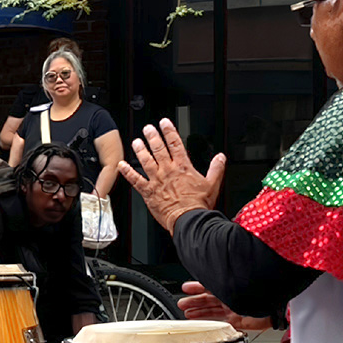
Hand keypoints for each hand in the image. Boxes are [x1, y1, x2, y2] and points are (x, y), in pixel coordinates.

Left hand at [118, 118, 226, 234]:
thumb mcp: (212, 185)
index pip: (175, 144)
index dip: (169, 131)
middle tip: (148, 128)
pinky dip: (127, 172)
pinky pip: (135, 180)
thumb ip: (216, 169)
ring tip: (136, 142)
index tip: (164, 123)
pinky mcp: (149, 192)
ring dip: (140, 150)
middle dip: (152, 136)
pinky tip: (121, 165)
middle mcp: (168, 171)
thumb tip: (221, 158)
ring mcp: (157, 181)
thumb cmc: (199, 205)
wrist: (188, 220)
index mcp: (183, 168)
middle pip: (158, 149)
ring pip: (145, 160)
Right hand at [179, 281, 270, 330]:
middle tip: (182, 303)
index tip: (185, 288)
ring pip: (211, 309)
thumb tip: (207, 266)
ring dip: (198, 311)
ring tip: (186, 312)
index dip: (197, 286)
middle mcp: (230, 295)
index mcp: (229, 282)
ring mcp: (233, 307)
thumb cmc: (258, 289)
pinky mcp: (237, 320)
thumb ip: (219, 278)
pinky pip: (219, 320)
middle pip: (208, 298)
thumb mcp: (234, 280)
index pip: (209, 284)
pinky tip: (199, 321)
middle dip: (194, 300)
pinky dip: (208, 321)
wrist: (274, 305)